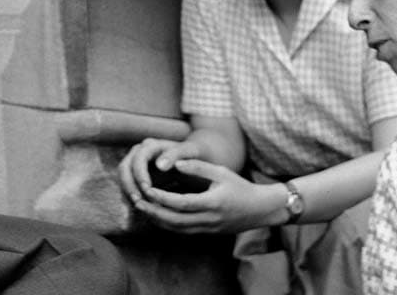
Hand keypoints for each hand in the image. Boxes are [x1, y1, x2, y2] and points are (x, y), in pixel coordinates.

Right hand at [118, 137, 202, 204]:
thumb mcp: (189, 151)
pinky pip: (126, 190)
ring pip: (123, 180)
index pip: (138, 159)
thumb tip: (160, 165)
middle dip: (129, 185)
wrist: (194, 158)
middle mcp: (139, 153)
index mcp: (150, 146)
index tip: (147, 188)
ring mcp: (135, 166)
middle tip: (138, 201)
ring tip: (138, 209)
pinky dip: (127, 202)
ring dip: (127, 194)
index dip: (140, 173)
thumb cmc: (193, 154)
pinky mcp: (135, 178)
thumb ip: (175, 155)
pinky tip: (130, 218)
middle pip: (124, 168)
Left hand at [135, 159, 284, 233]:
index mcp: (212, 202)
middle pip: (174, 220)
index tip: (148, 189)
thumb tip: (174, 163)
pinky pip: (183, 232)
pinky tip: (157, 217)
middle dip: (153, 212)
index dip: (162, 198)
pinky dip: (168, 225)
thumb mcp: (221, 172)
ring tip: (142, 209)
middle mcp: (209, 219)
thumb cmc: (241, 187)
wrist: (260, 209)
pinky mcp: (207, 233)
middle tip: (137, 202)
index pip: (181, 203)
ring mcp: (208, 229)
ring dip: (157, 220)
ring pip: (177, 229)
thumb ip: (198, 167)